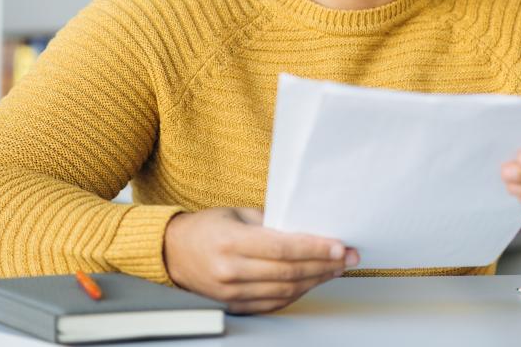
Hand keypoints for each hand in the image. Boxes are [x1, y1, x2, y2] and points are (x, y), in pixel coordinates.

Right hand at [163, 207, 358, 313]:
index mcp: (232, 243)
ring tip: (336, 269)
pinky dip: (297, 293)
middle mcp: (231, 271)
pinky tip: (312, 282)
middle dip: (324, 265)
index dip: (315, 249)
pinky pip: (273, 303)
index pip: (283, 248)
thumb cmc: (207, 228)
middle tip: (348, 257)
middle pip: (288, 272)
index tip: (340, 247)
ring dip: (316, 280)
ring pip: (285, 290)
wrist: (171, 253)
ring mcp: (231, 293)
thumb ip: (272, 221)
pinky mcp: (234, 305)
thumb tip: (309, 227)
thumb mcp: (238, 214)